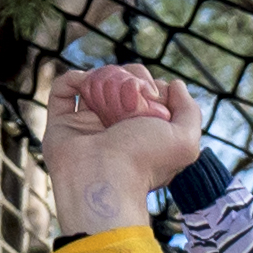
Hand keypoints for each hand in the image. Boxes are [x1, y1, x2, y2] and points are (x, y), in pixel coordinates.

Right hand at [47, 64, 202, 236]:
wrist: (103, 179)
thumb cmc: (144, 160)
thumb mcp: (184, 140)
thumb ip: (190, 112)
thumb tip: (176, 86)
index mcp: (143, 135)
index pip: (148, 98)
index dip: (154, 87)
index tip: (156, 93)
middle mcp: (116, 131)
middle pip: (122, 87)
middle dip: (131, 76)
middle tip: (135, 87)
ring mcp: (88, 127)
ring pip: (95, 86)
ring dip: (104, 73)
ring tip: (111, 82)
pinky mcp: (62, 125)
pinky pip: (63, 92)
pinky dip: (73, 78)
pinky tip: (86, 80)